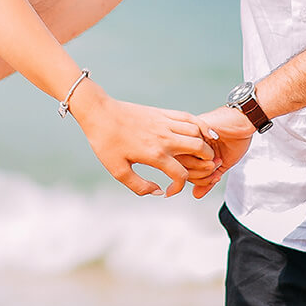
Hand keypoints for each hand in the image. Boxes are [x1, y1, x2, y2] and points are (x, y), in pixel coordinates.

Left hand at [68, 82, 215, 197]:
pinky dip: (201, 126)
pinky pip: (188, 117)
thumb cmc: (106, 143)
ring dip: (204, 145)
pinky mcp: (162, 113)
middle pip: (199, 150)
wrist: (99, 113)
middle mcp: (164, 138)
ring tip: (203, 154)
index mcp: (154, 155)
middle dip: (205, 163)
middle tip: (201, 170)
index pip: (181, 175)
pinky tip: (205, 133)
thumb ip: (139, 186)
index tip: (169, 191)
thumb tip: (158, 192)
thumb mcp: (118, 171)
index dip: (179, 187)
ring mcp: (165, 123)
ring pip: (197, 132)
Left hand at [186, 106, 254, 198]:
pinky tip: (215, 154)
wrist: (245, 120)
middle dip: (201, 175)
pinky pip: (193, 147)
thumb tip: (196, 194)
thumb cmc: (236, 137)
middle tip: (215, 169)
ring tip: (217, 162)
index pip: (182, 171)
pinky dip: (206, 156)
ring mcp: (190, 133)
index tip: (214, 177)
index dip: (198, 180)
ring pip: (185, 159)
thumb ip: (208, 179)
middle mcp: (187, 141)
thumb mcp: (222, 164)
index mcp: (190, 149)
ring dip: (203, 166)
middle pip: (181, 167)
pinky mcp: (196, 126)